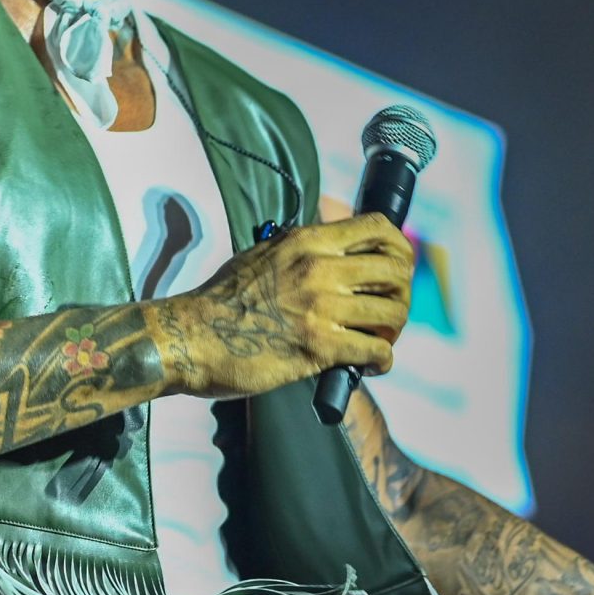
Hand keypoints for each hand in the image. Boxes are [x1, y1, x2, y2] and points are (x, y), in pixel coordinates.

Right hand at [160, 213, 413, 400]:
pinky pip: (376, 350)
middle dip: (403, 293)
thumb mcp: (262, 253)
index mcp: (307, 242)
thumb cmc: (221, 300)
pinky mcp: (318, 347)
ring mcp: (321, 308)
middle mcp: (320, 269)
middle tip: (390, 312)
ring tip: (380, 339)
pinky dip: (382, 360)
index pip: (379, 229)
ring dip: (394, 329)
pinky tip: (371, 365)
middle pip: (396, 271)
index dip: (399, 249)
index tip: (396, 269)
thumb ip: (299, 247)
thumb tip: (327, 245)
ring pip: (393, 312)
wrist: (191, 336)